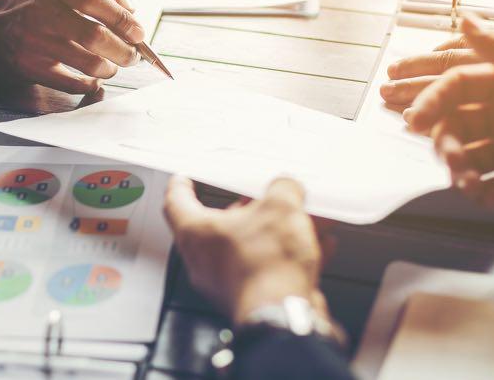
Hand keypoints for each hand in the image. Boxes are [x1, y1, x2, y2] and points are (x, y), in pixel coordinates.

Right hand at [0, 0, 143, 93]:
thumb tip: (130, 8)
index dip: (121, 18)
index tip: (138, 32)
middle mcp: (38, 10)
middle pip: (94, 36)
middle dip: (123, 50)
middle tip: (133, 55)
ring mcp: (32, 41)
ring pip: (87, 63)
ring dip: (110, 68)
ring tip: (113, 64)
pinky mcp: (28, 66)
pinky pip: (71, 83)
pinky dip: (90, 83)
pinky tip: (93, 76)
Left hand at [163, 176, 334, 323]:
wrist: (283, 315)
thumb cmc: (266, 266)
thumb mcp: (280, 207)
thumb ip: (283, 189)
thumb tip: (287, 188)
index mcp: (196, 233)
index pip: (176, 202)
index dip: (182, 186)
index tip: (185, 179)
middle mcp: (205, 260)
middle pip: (222, 225)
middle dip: (249, 209)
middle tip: (267, 196)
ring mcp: (227, 282)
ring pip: (251, 247)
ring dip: (277, 232)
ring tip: (304, 219)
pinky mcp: (252, 298)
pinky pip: (268, 269)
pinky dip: (290, 256)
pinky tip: (317, 246)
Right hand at [404, 16, 493, 225]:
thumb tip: (465, 17)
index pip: (457, 88)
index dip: (433, 101)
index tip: (417, 119)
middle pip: (455, 125)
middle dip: (445, 142)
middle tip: (449, 158)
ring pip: (466, 157)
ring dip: (460, 170)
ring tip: (469, 181)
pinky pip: (487, 187)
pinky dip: (480, 193)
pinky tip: (484, 194)